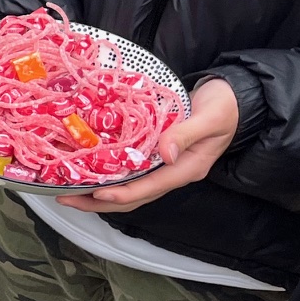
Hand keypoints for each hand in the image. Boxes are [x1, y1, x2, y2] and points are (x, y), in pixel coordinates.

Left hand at [60, 76, 238, 213]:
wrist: (233, 99)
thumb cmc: (224, 107)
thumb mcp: (211, 117)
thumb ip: (187, 133)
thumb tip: (165, 154)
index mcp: (186, 169)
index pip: (149, 188)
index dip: (122, 194)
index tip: (96, 192)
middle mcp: (172, 172)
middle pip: (133, 196)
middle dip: (99, 201)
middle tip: (66, 198)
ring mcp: (164, 167)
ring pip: (128, 188)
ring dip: (99, 192)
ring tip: (68, 190)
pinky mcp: (156, 156)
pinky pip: (130, 172)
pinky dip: (108, 175)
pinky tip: (87, 170)